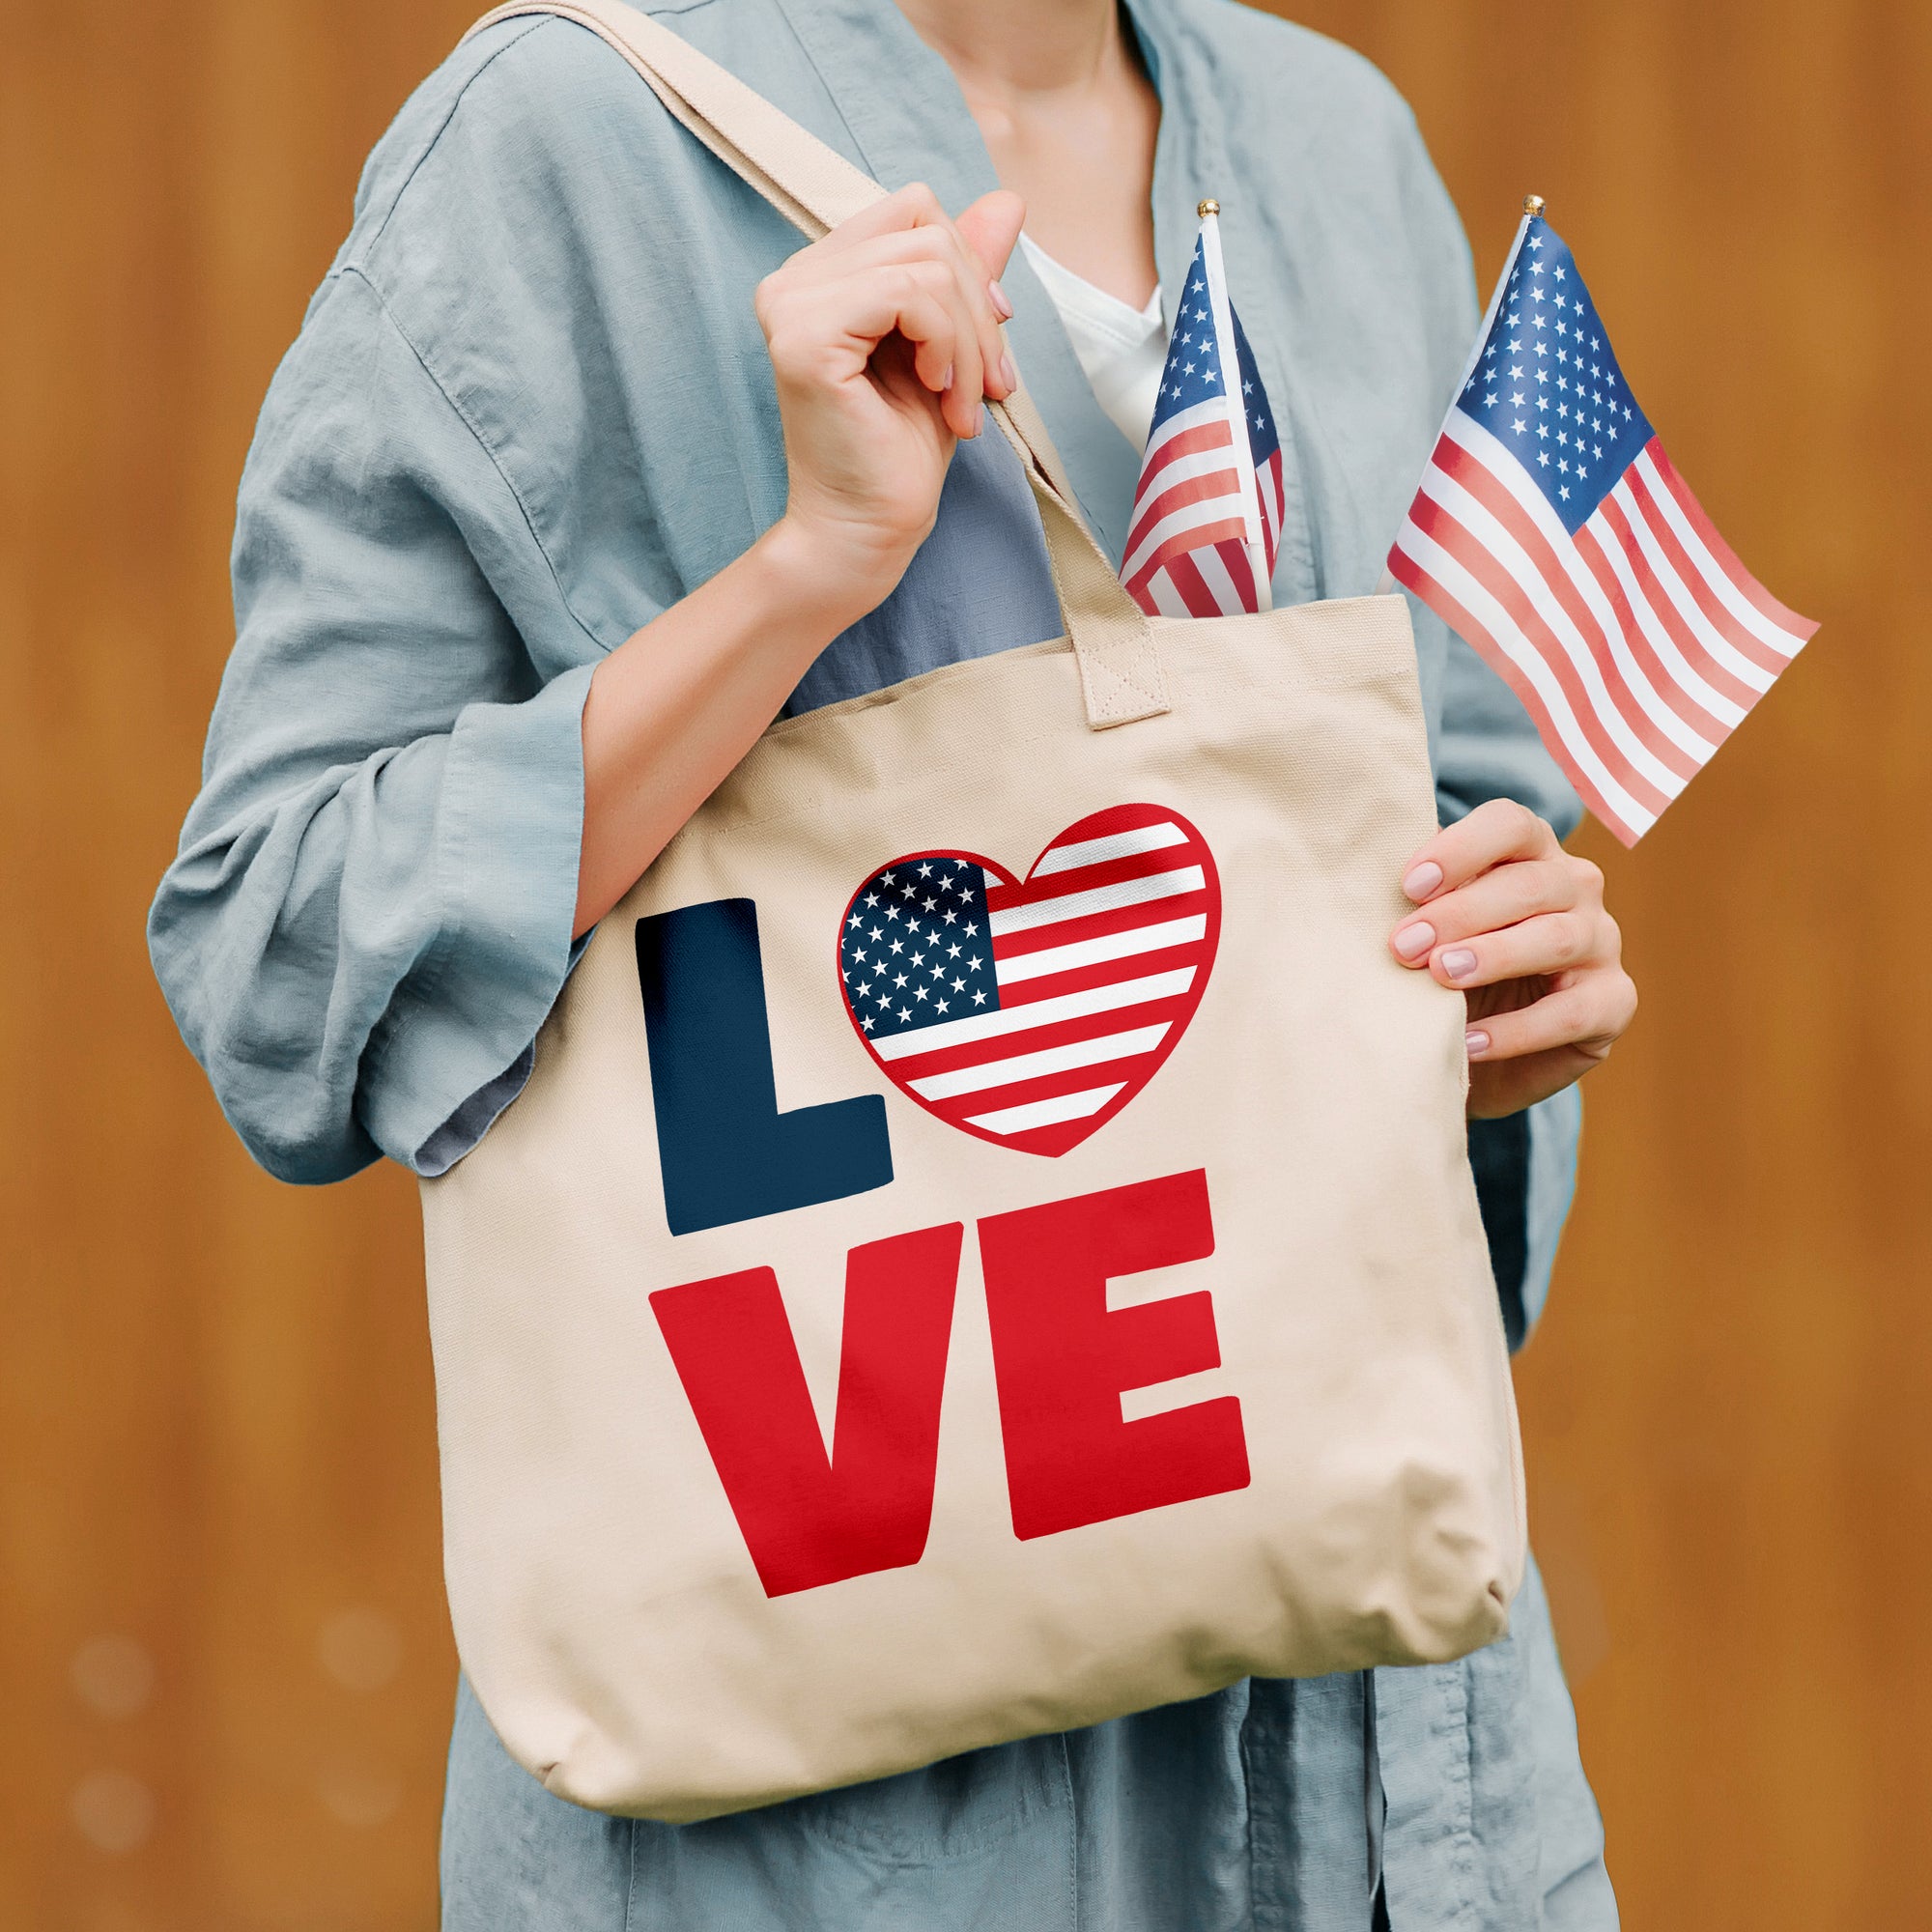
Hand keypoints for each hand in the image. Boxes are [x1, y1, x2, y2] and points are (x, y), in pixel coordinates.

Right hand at [755, 182, 1026, 621]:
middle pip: (926, 230)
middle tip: (991, 387)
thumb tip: (1007, 200)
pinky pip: (909, 294)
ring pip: (926, 263)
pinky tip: (941, 393)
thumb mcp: (950, 346)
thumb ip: (965, 273)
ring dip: (970, 340)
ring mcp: (792, 303)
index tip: (988, 346)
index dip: (969, 266)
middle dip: (978, 310)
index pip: (914, 212)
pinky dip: (948, 345)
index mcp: (822, 275)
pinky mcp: (805, 336)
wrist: (869, 530)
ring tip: (965, 404)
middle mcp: (794, 279)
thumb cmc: (901, 452)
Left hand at [1389, 800, 1636, 1117]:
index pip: (1510, 825)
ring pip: (1556, 937)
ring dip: (1494, 956)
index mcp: (1530, 852)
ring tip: (1442, 976)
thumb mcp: (1428, 928)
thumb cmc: (1445, 969)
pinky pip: (1572, 1012)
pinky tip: (1470, 1041)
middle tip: (1405, 946)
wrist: (1478, 1051)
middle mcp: (1576, 887)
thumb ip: (1415, 899)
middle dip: (1461, 913)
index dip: (1461, 849)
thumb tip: (1360, 873)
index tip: (1408, 886)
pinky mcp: (1613, 1002)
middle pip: (1530, 883)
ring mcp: (1602, 942)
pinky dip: (1518, 1029)